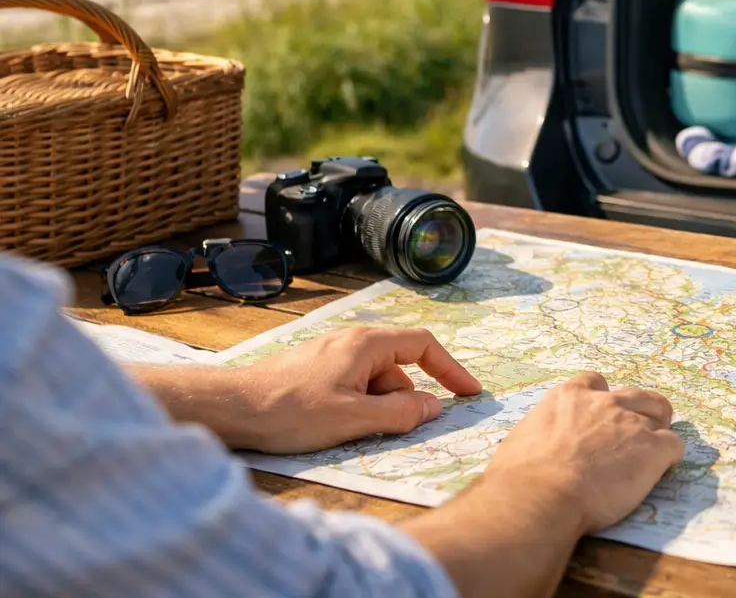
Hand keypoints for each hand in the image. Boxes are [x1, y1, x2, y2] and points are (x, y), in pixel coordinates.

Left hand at [137, 326, 482, 453]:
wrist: (230, 409)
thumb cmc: (290, 410)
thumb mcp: (353, 419)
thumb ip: (399, 414)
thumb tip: (432, 408)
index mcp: (367, 343)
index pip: (424, 345)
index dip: (451, 369)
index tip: (469, 393)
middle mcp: (352, 341)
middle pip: (399, 368)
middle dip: (402, 401)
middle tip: (391, 431)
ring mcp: (332, 354)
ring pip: (374, 381)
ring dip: (375, 407)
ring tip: (348, 431)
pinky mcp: (315, 371)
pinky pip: (352, 386)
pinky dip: (356, 406)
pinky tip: (333, 427)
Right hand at [486, 372, 684, 533]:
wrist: (539, 498)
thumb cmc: (519, 478)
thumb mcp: (521, 441)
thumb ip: (539, 436)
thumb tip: (533, 450)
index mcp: (569, 396)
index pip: (596, 383)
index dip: (602, 402)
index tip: (600, 422)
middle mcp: (605, 403)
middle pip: (639, 395)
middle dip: (641, 412)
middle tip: (635, 439)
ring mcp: (632, 423)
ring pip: (662, 413)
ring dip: (658, 431)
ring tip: (652, 455)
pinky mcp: (653, 449)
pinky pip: (674, 446)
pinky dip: (669, 459)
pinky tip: (660, 473)